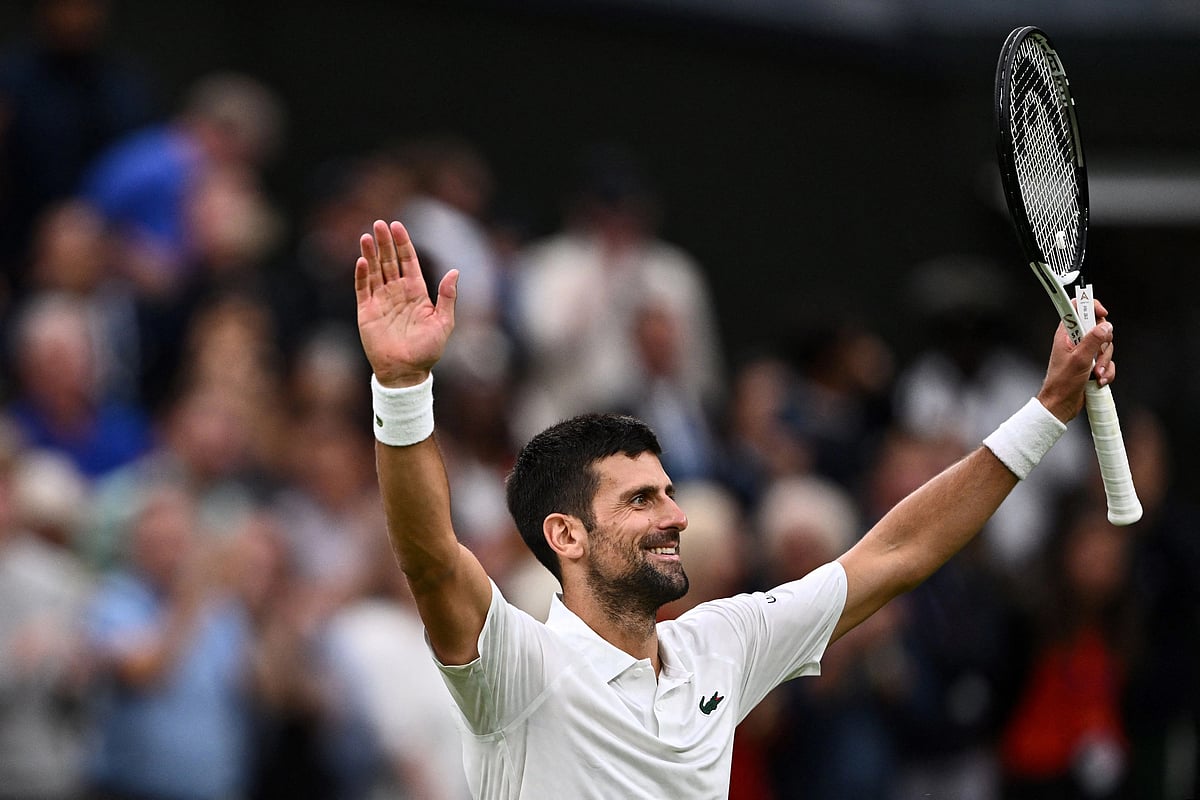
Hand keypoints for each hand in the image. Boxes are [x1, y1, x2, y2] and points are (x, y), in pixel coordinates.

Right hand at [355, 220, 458, 386]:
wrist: (406, 372)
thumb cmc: (428, 351)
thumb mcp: (444, 323)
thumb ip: (447, 297)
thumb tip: (455, 271)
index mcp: (416, 292)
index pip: (408, 262)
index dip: (403, 244)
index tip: (397, 226)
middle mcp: (397, 293)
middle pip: (389, 261)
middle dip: (385, 243)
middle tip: (379, 223)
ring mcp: (381, 301)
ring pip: (374, 271)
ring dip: (371, 253)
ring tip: (368, 236)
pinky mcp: (367, 312)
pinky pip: (363, 289)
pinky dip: (361, 275)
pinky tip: (362, 260)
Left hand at [1037, 298, 1115, 422]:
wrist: (1061, 404)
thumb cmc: (1062, 382)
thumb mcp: (1079, 359)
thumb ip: (1093, 340)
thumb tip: (1106, 326)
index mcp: (1066, 334)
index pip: (1077, 309)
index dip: (1091, 307)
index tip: (1103, 313)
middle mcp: (1076, 341)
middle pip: (1099, 328)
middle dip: (1103, 344)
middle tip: (1096, 355)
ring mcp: (1085, 353)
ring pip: (1106, 347)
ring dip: (1104, 362)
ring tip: (1095, 374)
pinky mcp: (1093, 365)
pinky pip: (1108, 362)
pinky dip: (1107, 371)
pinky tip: (1099, 380)